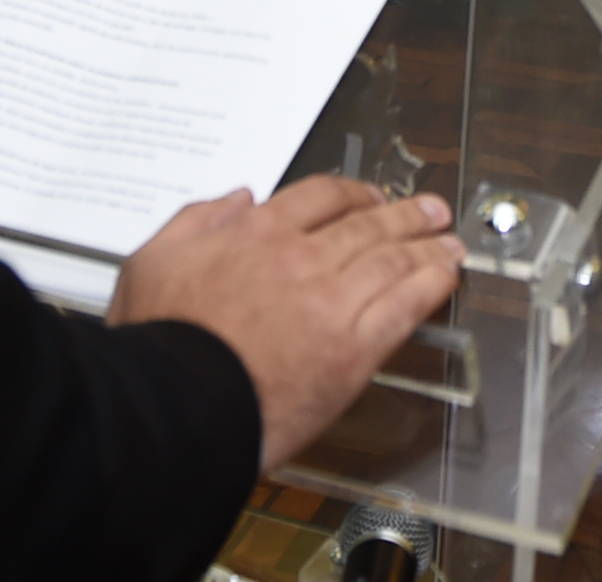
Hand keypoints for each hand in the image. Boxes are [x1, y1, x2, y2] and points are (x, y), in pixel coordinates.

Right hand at [107, 177, 462, 465]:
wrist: (173, 409)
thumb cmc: (158, 344)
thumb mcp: (153, 260)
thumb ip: (198, 220)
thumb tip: (236, 200)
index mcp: (257, 233)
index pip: (321, 196)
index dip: (353, 193)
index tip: (367, 198)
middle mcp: (302, 257)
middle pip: (368, 223)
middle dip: (403, 213)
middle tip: (427, 209)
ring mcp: (332, 302)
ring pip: (393, 259)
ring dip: (427, 244)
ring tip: (448, 239)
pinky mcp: (353, 350)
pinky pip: (405, 306)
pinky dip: (431, 285)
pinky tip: (445, 276)